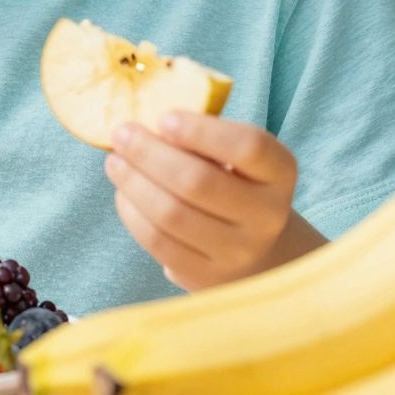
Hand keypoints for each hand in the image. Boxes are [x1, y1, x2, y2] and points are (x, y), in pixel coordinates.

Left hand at [105, 111, 321, 290]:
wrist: (253, 249)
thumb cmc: (233, 184)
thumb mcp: (233, 157)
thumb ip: (200, 138)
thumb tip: (142, 126)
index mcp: (280, 172)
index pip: (249, 147)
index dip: (202, 130)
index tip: (164, 118)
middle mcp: (267, 215)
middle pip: (199, 182)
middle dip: (150, 154)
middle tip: (121, 134)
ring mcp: (238, 251)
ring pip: (172, 215)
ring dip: (133, 183)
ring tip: (115, 162)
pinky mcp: (206, 276)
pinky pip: (158, 242)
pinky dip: (132, 213)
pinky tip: (123, 193)